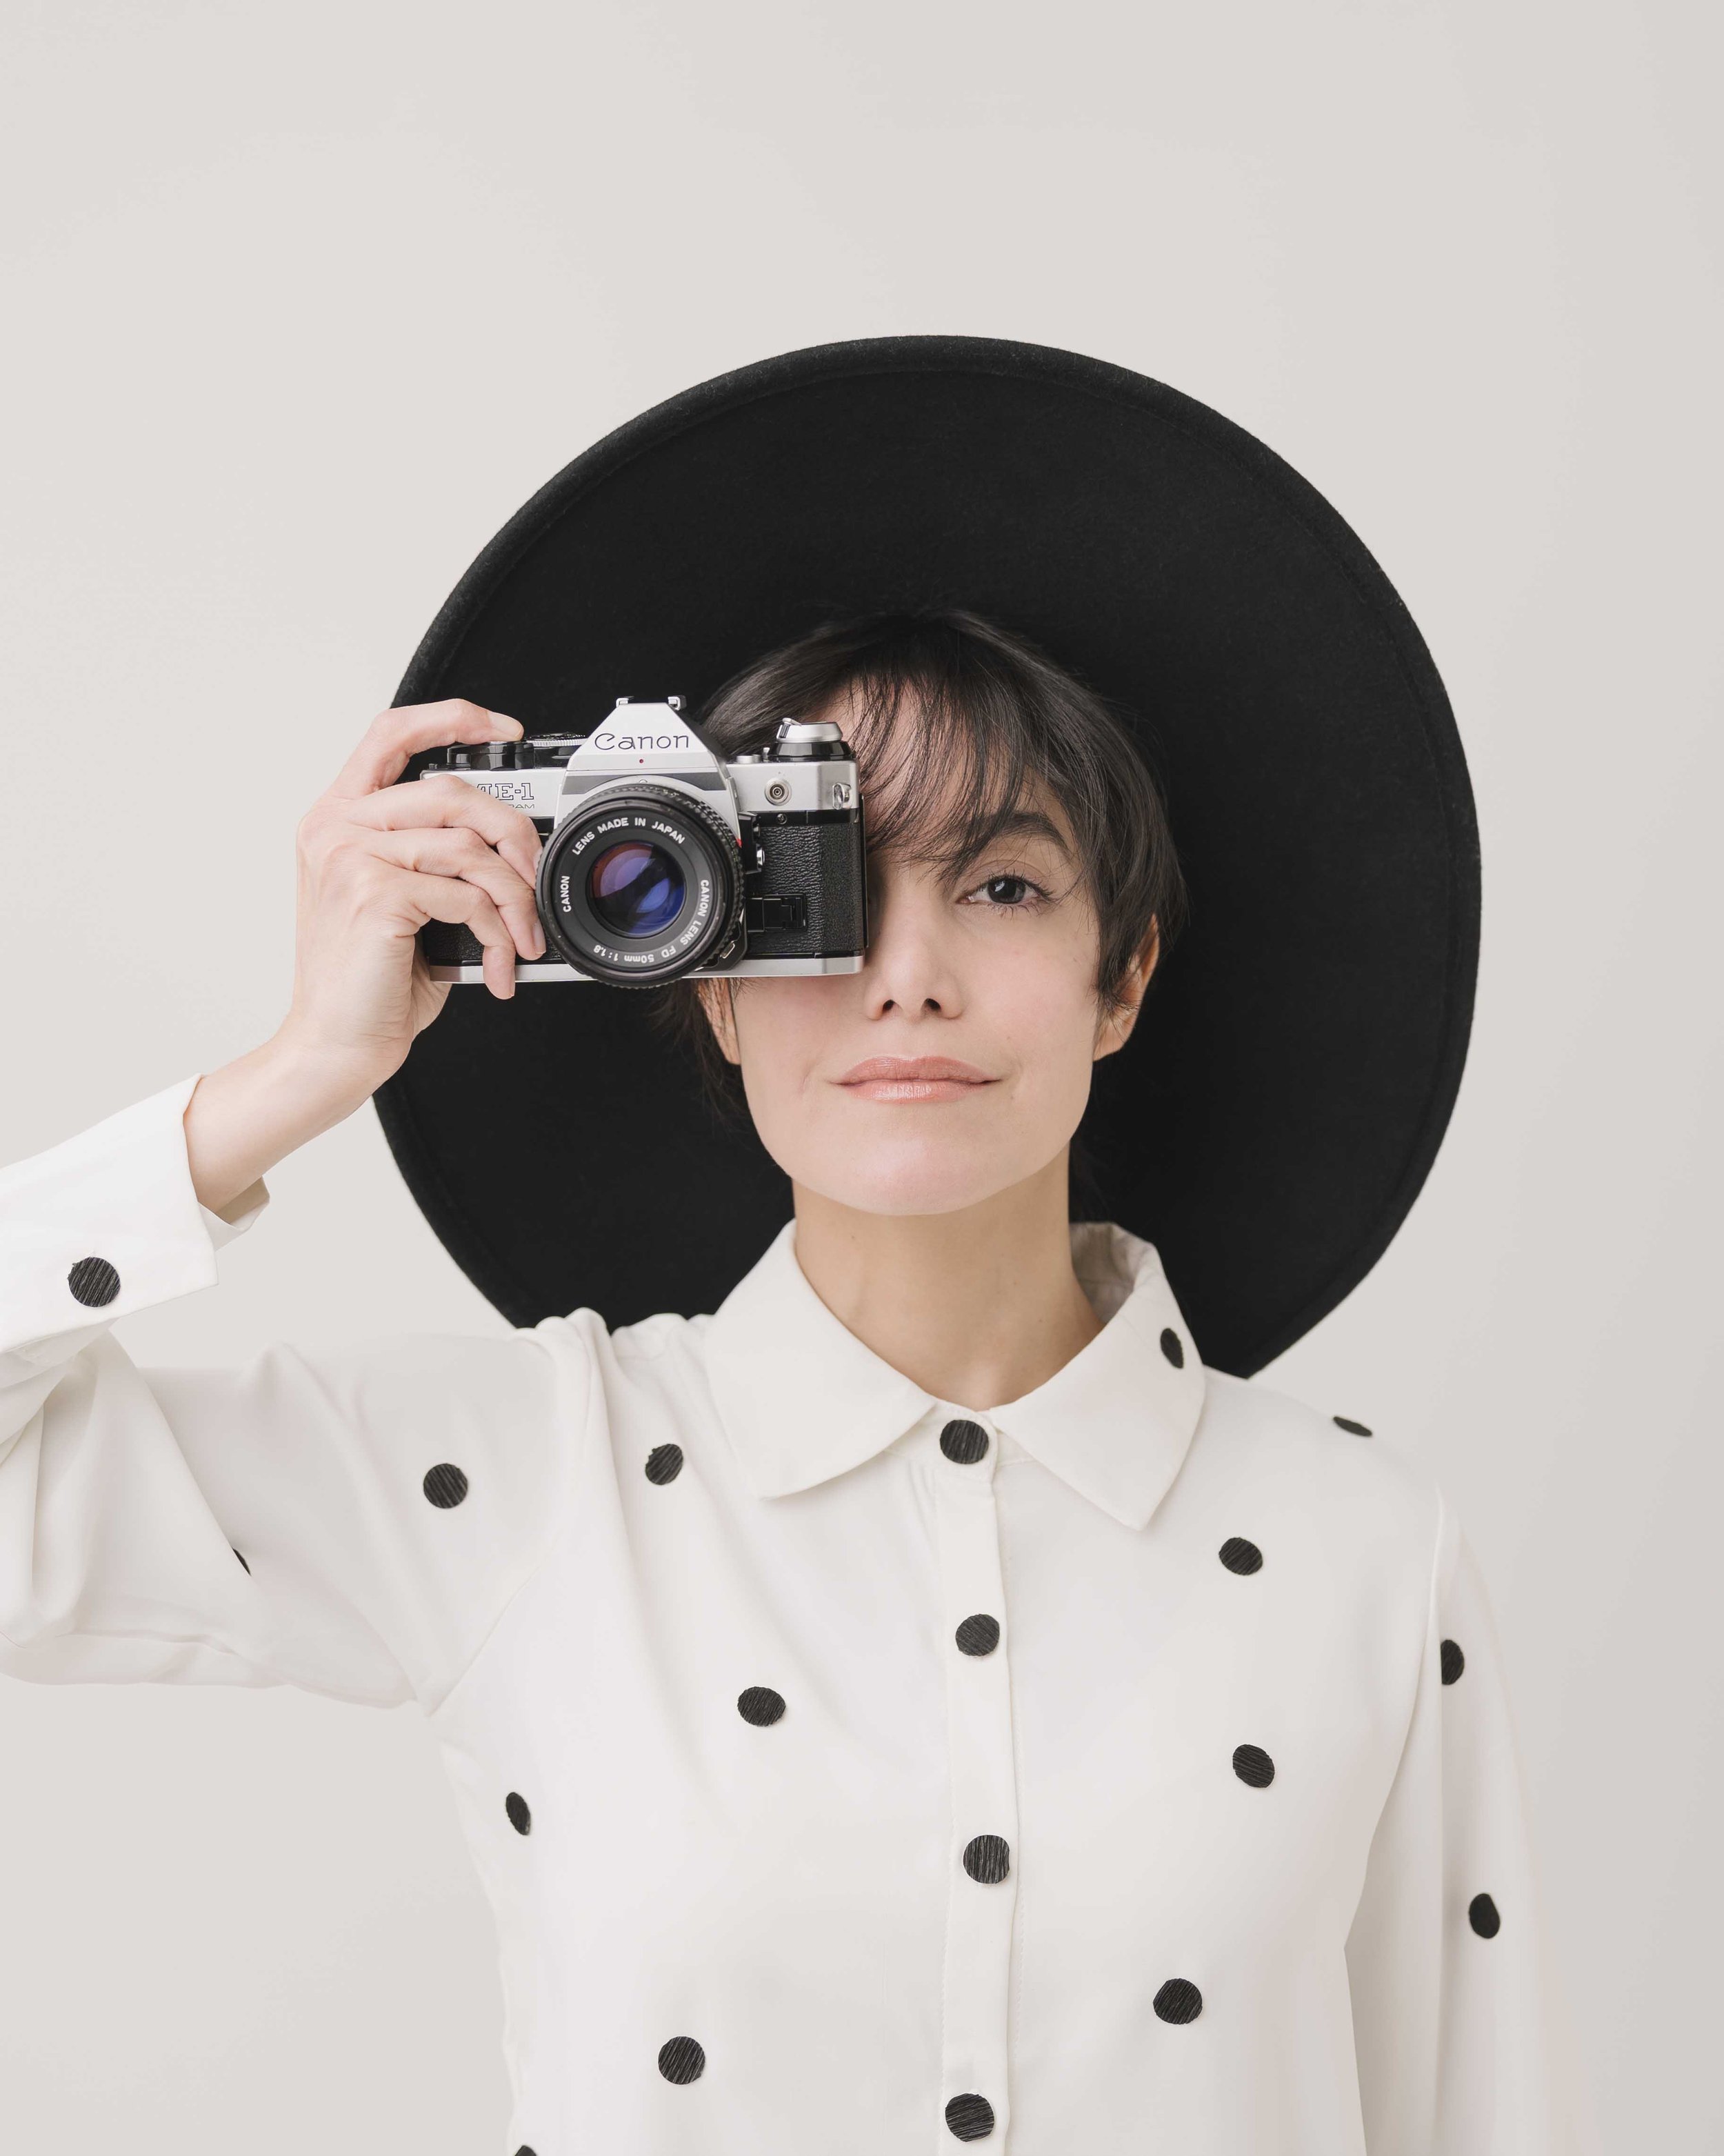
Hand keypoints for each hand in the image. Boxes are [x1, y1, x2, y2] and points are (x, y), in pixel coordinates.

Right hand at [279, 698, 546, 1099]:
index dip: (452, 718)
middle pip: (453, 790)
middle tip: (534, 879)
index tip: (504, 730)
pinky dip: (499, 932)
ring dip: (515, 897)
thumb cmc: (371, 982)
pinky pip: (466, 896)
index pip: (391, 734)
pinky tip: (499, 962)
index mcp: (339, 818)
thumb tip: (513, 850)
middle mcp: (336, 828)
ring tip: (523, 937)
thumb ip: (435, 858)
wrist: (335, 1043)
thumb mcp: (402, 903)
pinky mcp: (374, 894)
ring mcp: (349, 857)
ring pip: (468, 846)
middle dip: (514, 835)